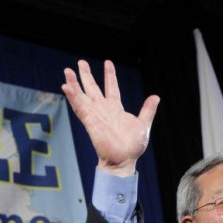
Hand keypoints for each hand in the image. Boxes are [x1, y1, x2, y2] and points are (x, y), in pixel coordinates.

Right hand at [62, 59, 159, 175]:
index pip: (111, 88)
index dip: (109, 75)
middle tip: (80, 62)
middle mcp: (103, 109)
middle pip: (93, 88)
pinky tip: (66, 86)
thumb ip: (148, 110)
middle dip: (86, 75)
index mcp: (116, 109)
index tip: (107, 63)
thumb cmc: (132, 146)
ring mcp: (95, 114)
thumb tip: (156, 97)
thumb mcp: (143, 124)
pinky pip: (79, 106)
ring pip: (82, 95)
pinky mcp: (89, 121)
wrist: (124, 160)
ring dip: (74, 83)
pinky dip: (72, 96)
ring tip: (67, 70)